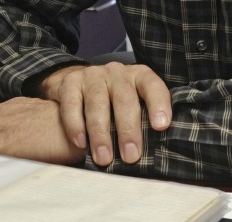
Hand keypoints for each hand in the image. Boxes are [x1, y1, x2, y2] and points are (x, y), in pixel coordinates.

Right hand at [40, 62, 171, 166]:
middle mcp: (117, 72)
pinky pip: (72, 104)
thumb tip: (160, 151)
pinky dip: (76, 125)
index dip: (158, 104)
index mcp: (139, 76)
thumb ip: (147, 122)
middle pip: (125, 99)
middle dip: (128, 130)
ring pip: (98, 103)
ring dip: (101, 133)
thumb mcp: (136, 105)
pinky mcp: (70, 83)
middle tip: (131, 156)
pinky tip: (81, 143)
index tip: (161, 126)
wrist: (81, 85)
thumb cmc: (116, 104)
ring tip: (104, 158)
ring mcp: (93, 76)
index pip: (153, 86)